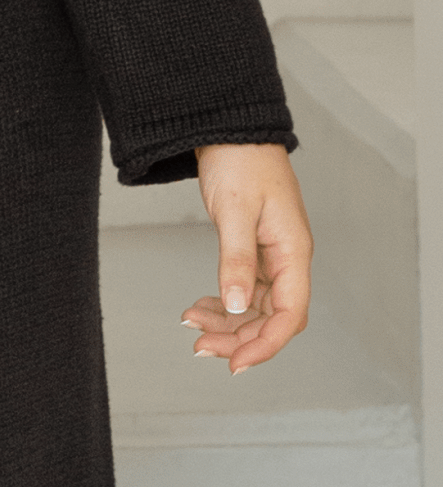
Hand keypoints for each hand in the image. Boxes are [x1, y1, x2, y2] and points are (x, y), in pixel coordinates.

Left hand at [179, 143, 311, 373]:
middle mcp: (287, 257)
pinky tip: (200, 304)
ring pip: (256, 305)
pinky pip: (244, 287)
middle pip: (272, 316)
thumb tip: (237, 305)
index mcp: (293, 250)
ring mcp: (271, 253)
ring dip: (228, 321)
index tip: (236, 363)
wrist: (228, 124)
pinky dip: (224, 299)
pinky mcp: (254, 246)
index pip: (289, 314)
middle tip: (201, 347)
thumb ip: (236, 259)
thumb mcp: (234, 209)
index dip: (266, 344)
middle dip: (240, 337)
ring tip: (193, 326)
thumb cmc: (238, 157)